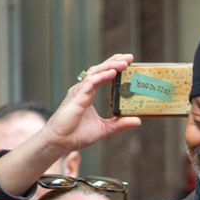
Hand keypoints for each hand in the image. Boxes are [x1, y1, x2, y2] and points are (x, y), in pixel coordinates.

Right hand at [0, 53, 141, 193]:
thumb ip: (120, 124)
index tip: (128, 62)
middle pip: (100, 69)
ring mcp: (79, 91)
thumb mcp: (104, 128)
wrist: (60, 142)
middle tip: (130, 57)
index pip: (102, 75)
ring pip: (95, 73)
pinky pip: (90, 83)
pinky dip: (102, 76)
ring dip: (110, 66)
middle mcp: (83, 89)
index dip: (114, 66)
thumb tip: (138, 121)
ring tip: (124, 62)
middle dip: (114, 61)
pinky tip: (112, 72)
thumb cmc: (77, 134)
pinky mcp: (76, 97)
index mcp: (88, 94)